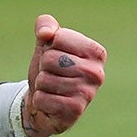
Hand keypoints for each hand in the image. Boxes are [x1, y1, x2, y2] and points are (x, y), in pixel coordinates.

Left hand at [24, 14, 105, 136]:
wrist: (45, 102)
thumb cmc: (49, 69)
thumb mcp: (46, 44)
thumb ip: (46, 26)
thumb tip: (46, 33)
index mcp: (96, 52)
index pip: (59, 37)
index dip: (49, 46)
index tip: (57, 56)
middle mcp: (97, 73)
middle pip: (50, 58)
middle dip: (43, 66)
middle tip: (53, 75)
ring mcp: (88, 93)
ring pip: (44, 79)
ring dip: (41, 85)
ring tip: (52, 88)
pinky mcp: (75, 111)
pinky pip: (42, 98)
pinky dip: (39, 100)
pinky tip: (51, 103)